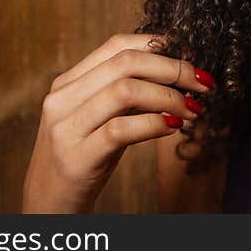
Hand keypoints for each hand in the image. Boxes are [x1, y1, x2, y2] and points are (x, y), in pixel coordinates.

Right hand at [21, 33, 215, 212]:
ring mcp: (66, 128)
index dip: (158, 45)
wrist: (49, 205)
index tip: (190, 55)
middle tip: (202, 83)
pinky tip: (174, 127)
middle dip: (172, 69)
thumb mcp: (101, 118)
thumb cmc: (85, 158)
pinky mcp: (76, 157)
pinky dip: (155, 124)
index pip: (116, 45)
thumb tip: (179, 73)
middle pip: (125, 63)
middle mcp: (62, 99)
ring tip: (193, 109)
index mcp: (68, 83)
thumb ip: (128, 93)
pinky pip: (122, 130)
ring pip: (125, 91)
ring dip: (169, 97)